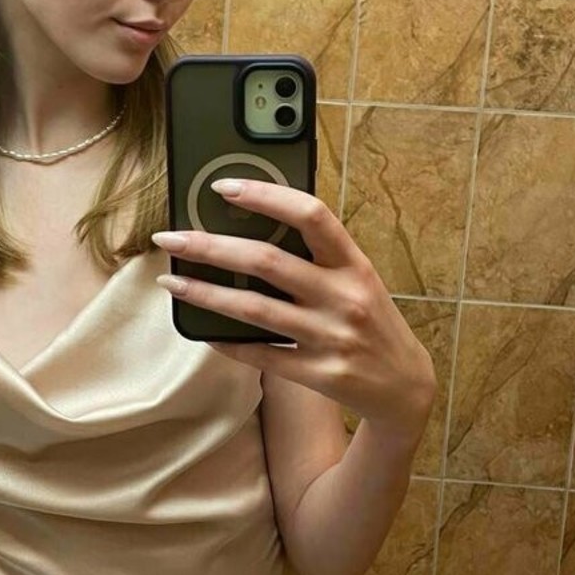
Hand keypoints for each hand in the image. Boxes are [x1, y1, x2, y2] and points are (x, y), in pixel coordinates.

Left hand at [151, 177, 436, 440]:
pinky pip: (260, 354)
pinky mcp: (318, 373)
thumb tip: (250, 228)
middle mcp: (344, 297)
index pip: (310, 215)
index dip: (265, 196)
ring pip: (254, 309)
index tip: (222, 187)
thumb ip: (318, 256)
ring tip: (171, 282)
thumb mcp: (358, 279)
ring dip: (205, 293)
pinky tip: (202, 330)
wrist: (405, 387)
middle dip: (209, 246)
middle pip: (266, 261)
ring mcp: (331, 337)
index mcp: (354, 264)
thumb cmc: (372, 321)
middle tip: (170, 237)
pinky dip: (227, 341)